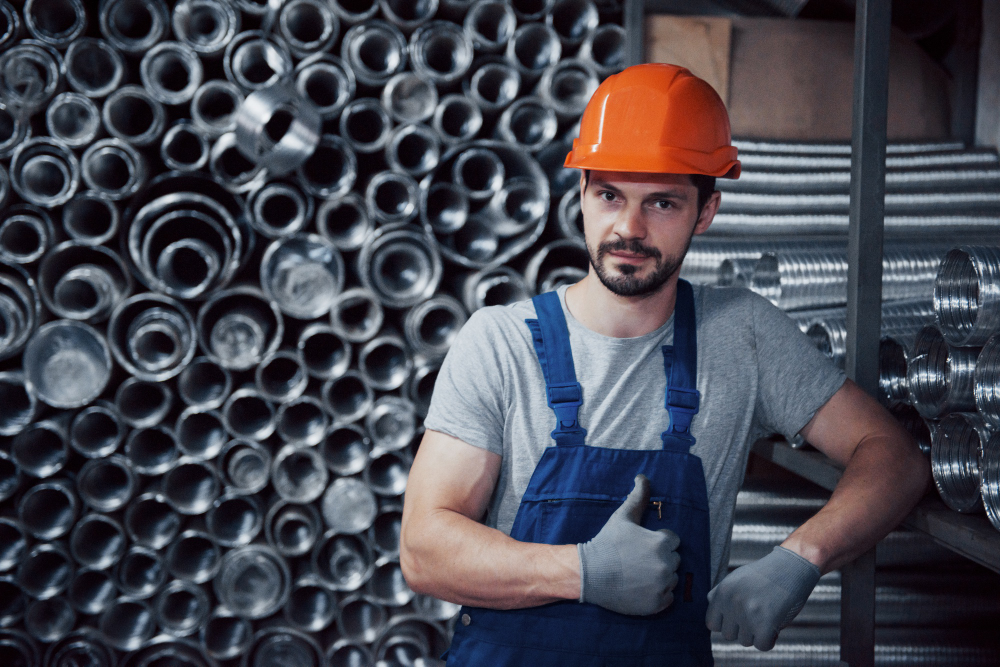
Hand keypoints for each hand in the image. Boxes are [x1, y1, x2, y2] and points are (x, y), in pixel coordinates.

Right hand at [578, 474, 680, 614]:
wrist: (589, 573)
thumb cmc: (606, 543)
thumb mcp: (622, 517)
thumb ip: (637, 497)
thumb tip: (643, 477)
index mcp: (661, 543)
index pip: (672, 540)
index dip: (657, 541)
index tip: (641, 546)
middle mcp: (666, 565)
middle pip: (673, 560)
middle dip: (660, 558)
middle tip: (638, 560)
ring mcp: (662, 586)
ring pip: (672, 579)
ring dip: (660, 576)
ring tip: (638, 574)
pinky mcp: (657, 604)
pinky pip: (668, 598)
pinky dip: (658, 594)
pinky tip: (640, 588)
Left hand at [706, 545, 820, 649]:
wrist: (792, 567)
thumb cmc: (764, 575)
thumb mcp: (736, 578)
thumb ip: (720, 593)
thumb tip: (709, 604)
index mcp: (722, 592)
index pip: (711, 624)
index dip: (726, 624)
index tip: (737, 619)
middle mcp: (732, 603)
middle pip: (729, 635)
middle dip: (742, 629)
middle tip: (757, 615)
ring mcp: (748, 614)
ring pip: (745, 641)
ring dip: (756, 633)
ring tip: (766, 615)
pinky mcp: (765, 624)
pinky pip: (762, 646)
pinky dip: (770, 640)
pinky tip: (775, 624)